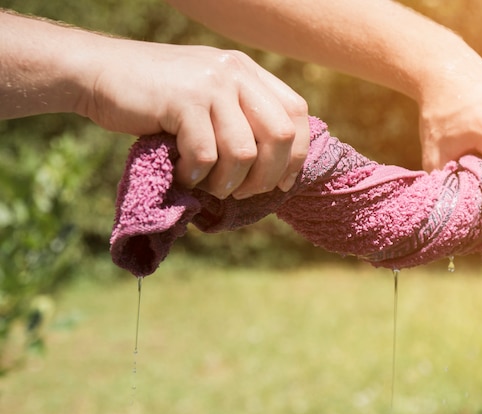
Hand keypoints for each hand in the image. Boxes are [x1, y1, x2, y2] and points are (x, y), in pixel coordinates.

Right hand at [80, 40, 308, 198]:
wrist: (101, 72)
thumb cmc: (158, 96)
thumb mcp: (209, 94)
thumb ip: (241, 115)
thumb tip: (276, 166)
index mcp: (248, 71)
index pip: (297, 112)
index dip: (297, 154)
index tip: (282, 182)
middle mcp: (235, 73)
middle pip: (280, 135)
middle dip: (267, 175)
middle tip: (242, 192)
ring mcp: (210, 84)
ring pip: (244, 152)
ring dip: (228, 182)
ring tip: (207, 184)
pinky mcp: (183, 101)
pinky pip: (206, 155)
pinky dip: (195, 176)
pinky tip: (181, 174)